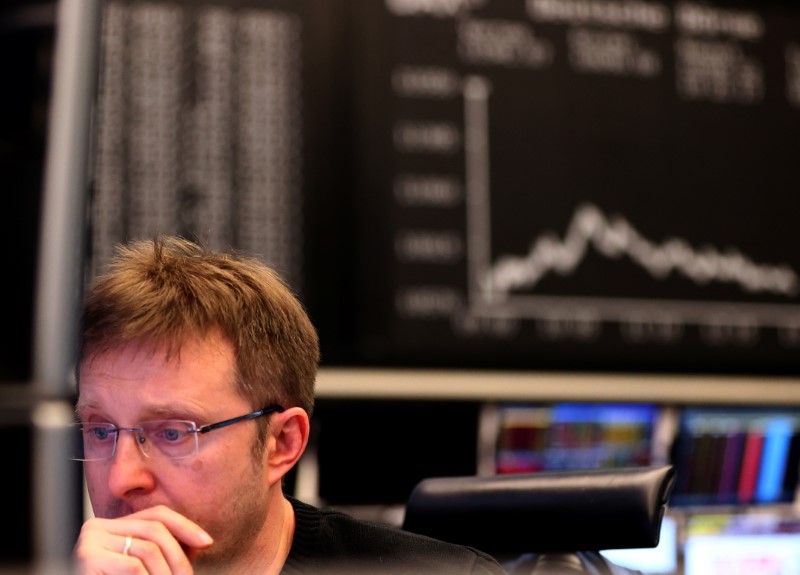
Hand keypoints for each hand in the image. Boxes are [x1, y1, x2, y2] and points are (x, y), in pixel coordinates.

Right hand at [74, 505, 212, 573]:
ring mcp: (88, 541)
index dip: (185, 526)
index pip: (156, 514)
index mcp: (111, 527)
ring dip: (168, 572)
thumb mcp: (145, 569)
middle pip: (155, 529)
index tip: (208, 541)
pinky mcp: (86, 559)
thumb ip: (168, 552)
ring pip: (148, 549)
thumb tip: (202, 540)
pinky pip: (133, 566)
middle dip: (179, 554)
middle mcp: (96, 528)